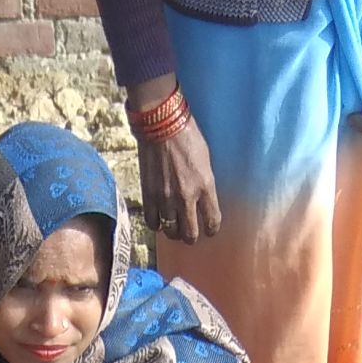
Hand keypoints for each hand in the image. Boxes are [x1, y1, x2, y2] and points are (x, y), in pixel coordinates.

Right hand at [133, 91, 222, 244]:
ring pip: (171, 231)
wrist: (161, 125)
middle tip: (190, 233)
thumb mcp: (205, 161)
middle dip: (191, 236)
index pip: (212, 221)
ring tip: (173, 227)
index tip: (209, 229)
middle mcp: (186, 196)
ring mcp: (166, 198)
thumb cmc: (186, 136)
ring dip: (173, 232)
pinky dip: (156, 224)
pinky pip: (152, 222)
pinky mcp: (149, 195)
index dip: (211, 229)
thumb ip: (204, 184)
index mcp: (205, 186)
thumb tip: (201, 201)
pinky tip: (159, 219)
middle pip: (190, 234)